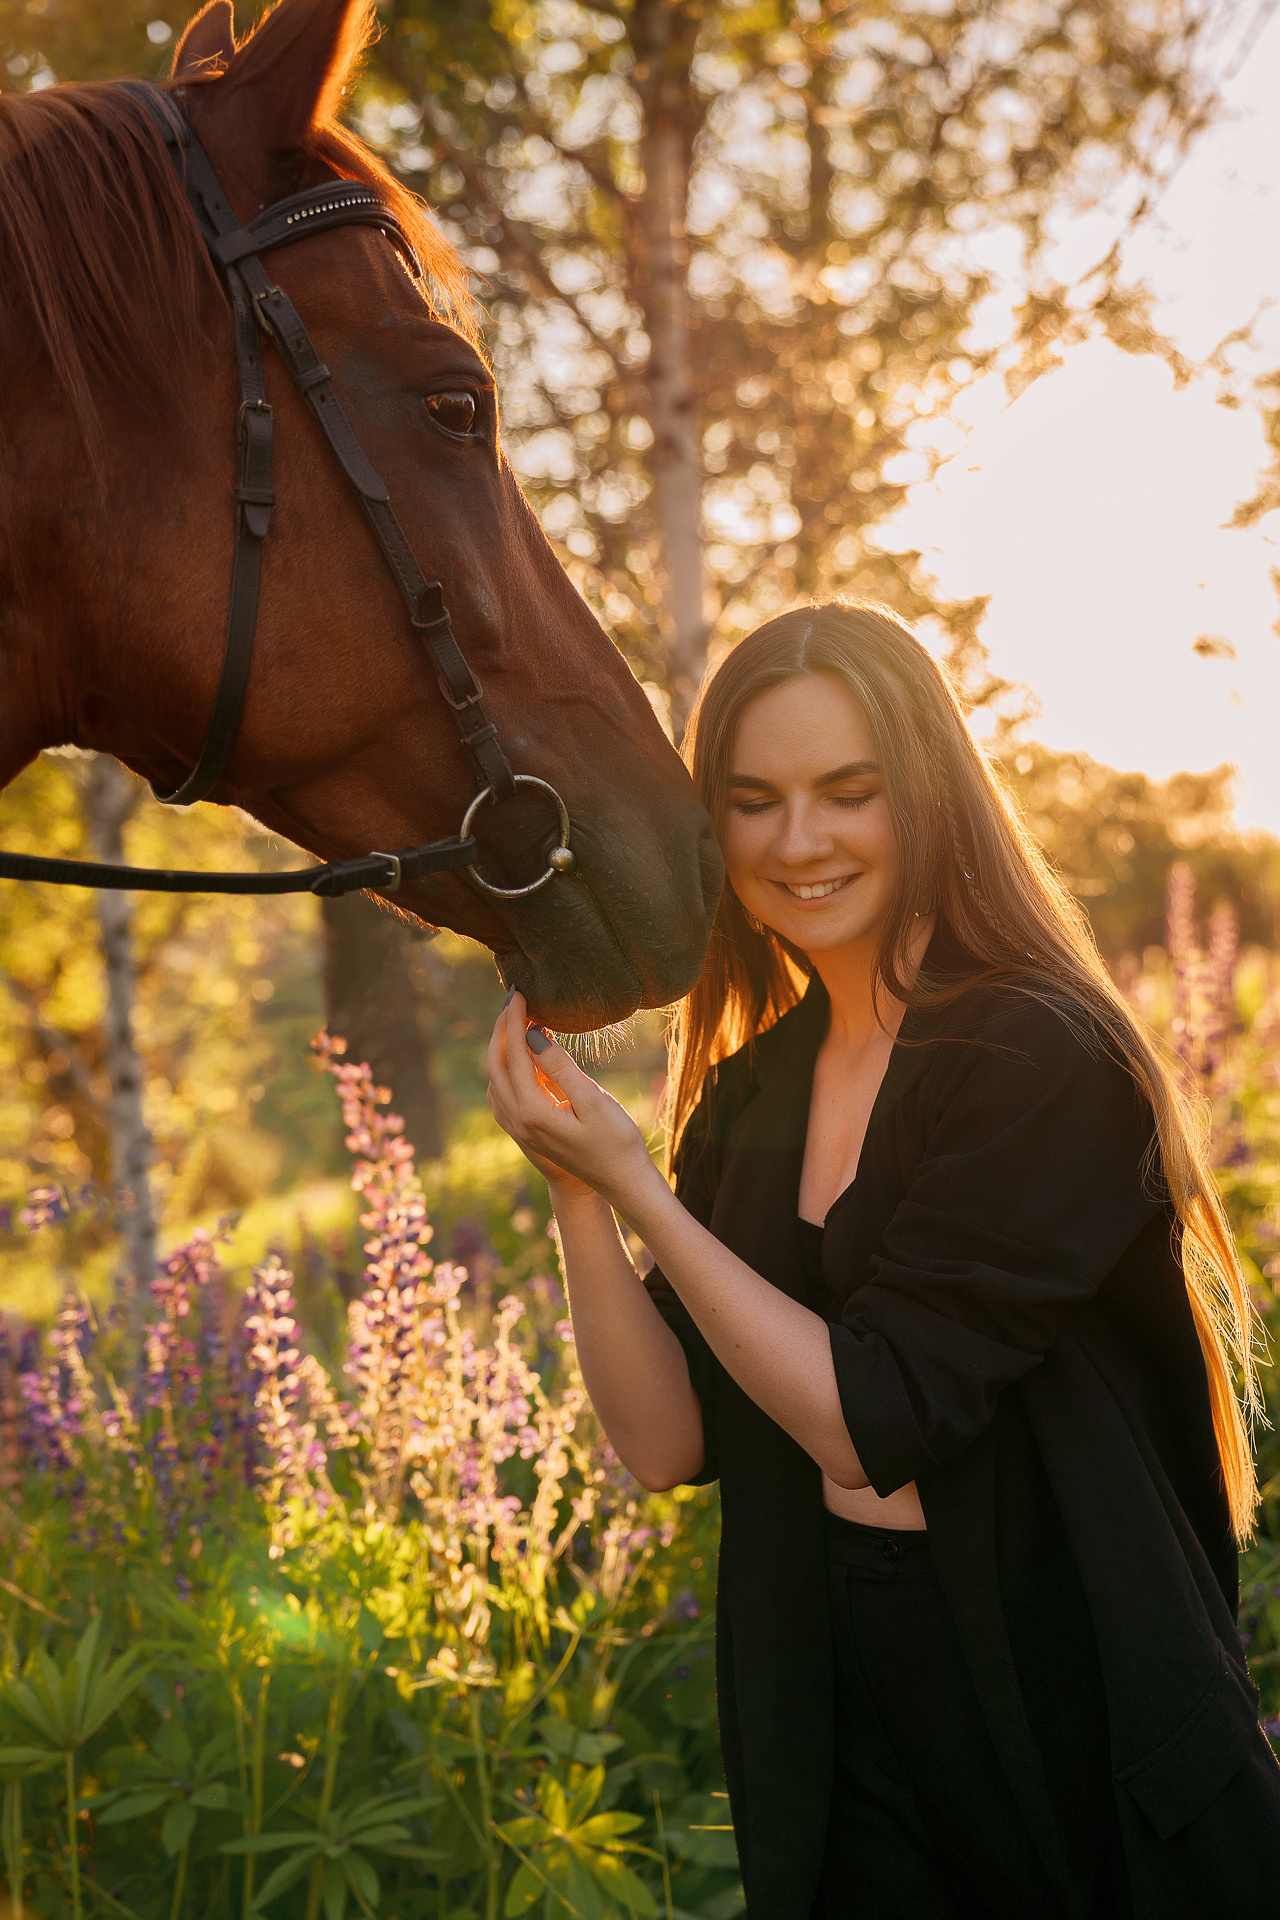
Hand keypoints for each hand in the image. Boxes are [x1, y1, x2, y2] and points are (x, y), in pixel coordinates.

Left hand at [486, 994, 663, 1216]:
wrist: (619, 1182)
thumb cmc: (616, 1141)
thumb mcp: (594, 1101)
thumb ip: (560, 1068)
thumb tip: (533, 1035)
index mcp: (533, 1112)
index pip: (514, 1055)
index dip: (514, 1021)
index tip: (519, 994)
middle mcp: (518, 1121)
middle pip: (495, 1065)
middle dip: (502, 1028)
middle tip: (513, 999)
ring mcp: (518, 1129)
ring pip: (495, 1079)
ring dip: (502, 1047)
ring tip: (518, 1020)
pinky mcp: (524, 1132)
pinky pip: (502, 1093)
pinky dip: (506, 1068)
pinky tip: (521, 1056)